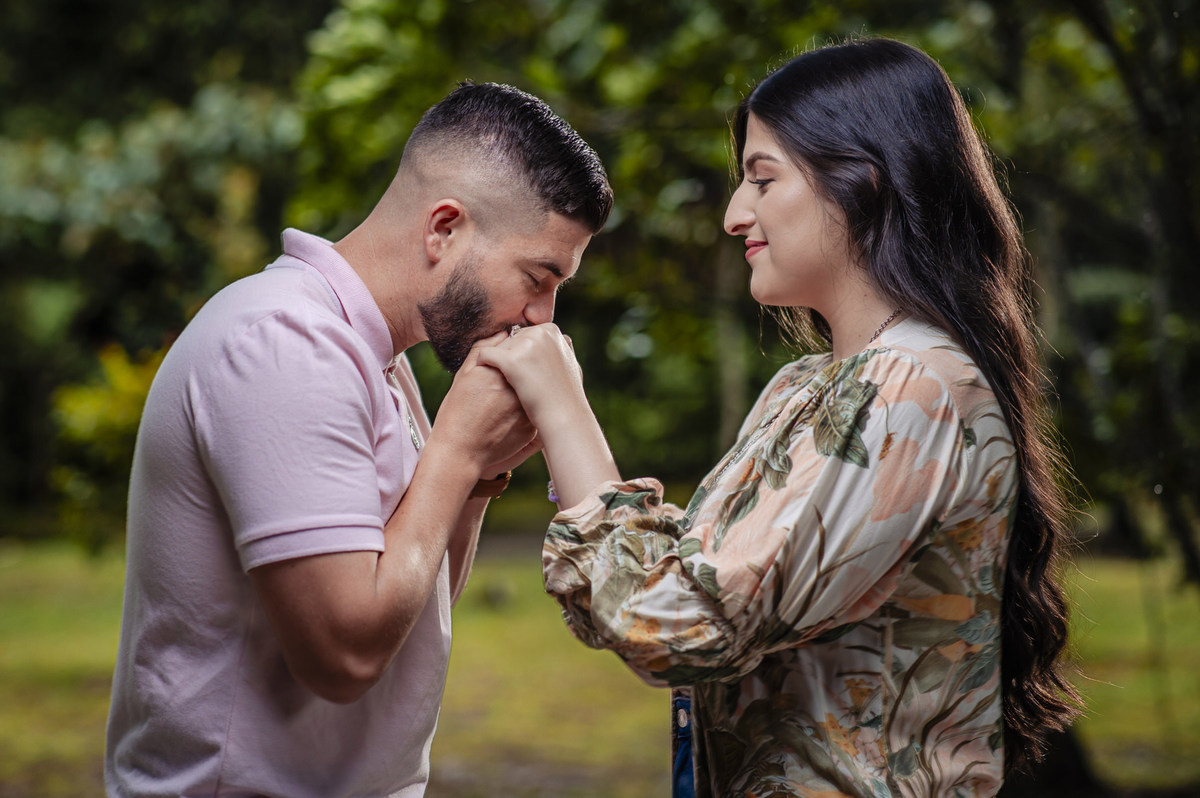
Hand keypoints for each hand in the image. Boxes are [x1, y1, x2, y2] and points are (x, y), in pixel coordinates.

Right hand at [428, 333, 538, 478]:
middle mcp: (518, 388)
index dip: (516, 352)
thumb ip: (484, 349)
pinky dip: (535, 405)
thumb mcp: (465, 375)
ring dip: (534, 385)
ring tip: (512, 396)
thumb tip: (504, 332)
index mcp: (500, 371)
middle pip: (533, 368)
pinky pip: (540, 408)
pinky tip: (515, 412)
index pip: (520, 349)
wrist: (461, 451)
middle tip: (513, 376)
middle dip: (528, 368)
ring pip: (540, 387)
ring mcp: (528, 408)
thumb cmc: (457, 412)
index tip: (510, 358)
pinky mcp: (534, 426)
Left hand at [477, 324, 619, 506]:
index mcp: (551, 331)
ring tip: (497, 383)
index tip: (523, 371)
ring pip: (498, 347)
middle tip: (510, 378)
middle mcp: (539, 333)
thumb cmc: (567, 397)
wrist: (564, 418)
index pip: (526, 334)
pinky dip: (482, 364)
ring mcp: (526, 346)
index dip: (522, 353)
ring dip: (497, 362)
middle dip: (509, 356)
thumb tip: (562, 339)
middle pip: (512, 339)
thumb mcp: (570, 366)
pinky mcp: (511, 361)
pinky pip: (486, 355)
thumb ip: (560, 350)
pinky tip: (483, 379)